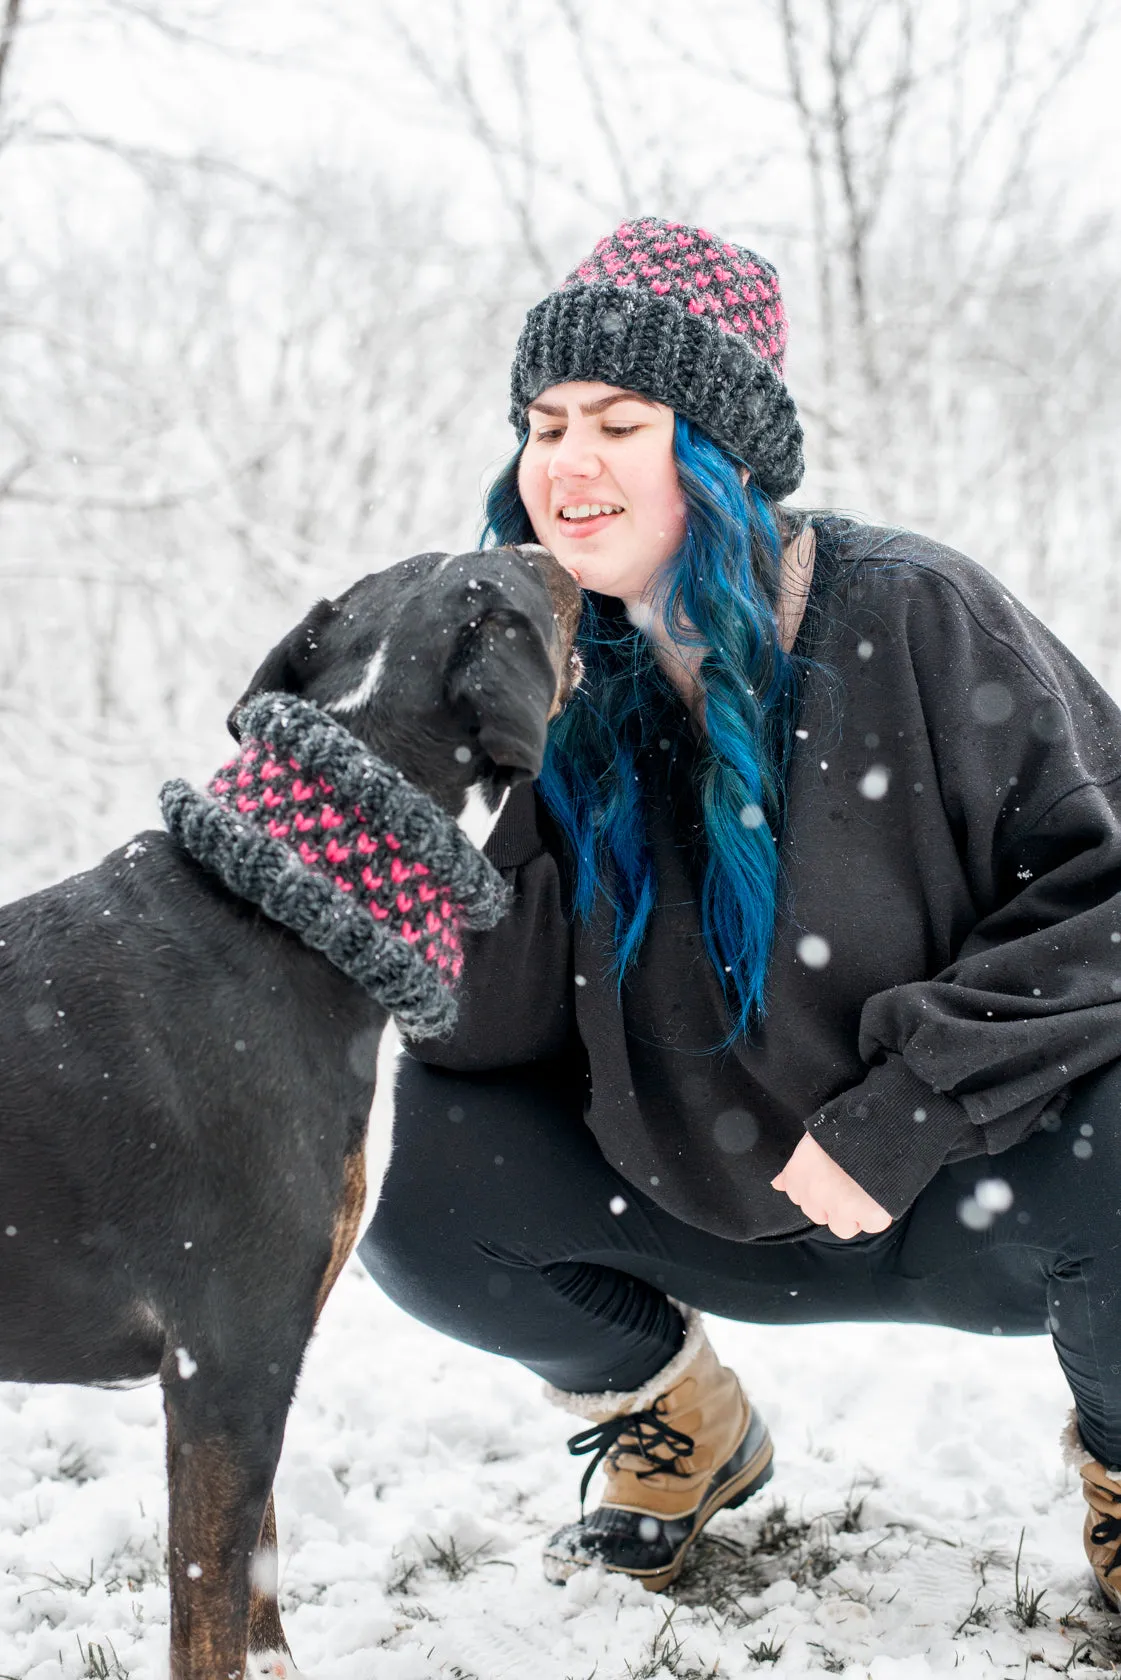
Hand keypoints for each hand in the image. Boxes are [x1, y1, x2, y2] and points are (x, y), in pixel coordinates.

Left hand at [771, 1132, 891, 1239]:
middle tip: (850, 1184)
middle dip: (834, 1206)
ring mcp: (840, 1207)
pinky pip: (871, 1225)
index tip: (830, 1181)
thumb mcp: (812, 1140)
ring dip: (854, 1214)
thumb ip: (795, 1168)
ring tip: (866, 1190)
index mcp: (798, 1174)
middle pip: (821, 1216)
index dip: (818, 1192)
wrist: (876, 1123)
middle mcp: (815, 1194)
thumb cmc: (844, 1125)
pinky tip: (881, 1193)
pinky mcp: (868, 1214)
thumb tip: (778, 1184)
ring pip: (843, 1227)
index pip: (799, 1198)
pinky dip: (877, 1214)